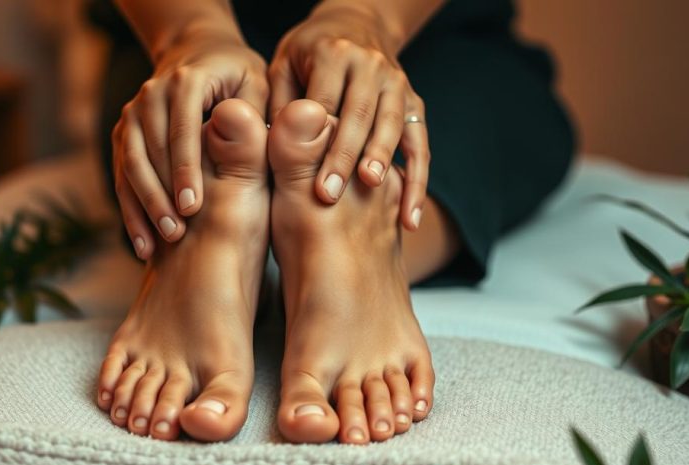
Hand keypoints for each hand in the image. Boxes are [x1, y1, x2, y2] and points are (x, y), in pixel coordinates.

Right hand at [113, 30, 267, 258]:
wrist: (199, 52)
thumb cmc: (240, 78)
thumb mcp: (257, 85)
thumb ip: (254, 113)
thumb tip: (243, 134)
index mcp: (186, 81)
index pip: (183, 130)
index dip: (185, 170)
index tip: (192, 208)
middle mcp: (152, 94)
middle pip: (151, 151)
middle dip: (161, 196)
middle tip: (176, 235)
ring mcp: (133, 114)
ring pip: (130, 165)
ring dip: (142, 207)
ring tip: (156, 246)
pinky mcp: (124, 133)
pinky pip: (122, 175)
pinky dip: (130, 210)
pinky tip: (143, 244)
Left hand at [268, 4, 428, 229]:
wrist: (355, 22)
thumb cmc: (306, 56)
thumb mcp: (282, 67)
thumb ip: (279, 105)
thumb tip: (269, 146)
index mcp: (333, 54)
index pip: (324, 102)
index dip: (313, 141)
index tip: (300, 176)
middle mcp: (370, 64)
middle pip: (360, 115)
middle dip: (345, 157)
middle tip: (328, 196)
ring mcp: (397, 82)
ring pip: (393, 126)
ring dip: (383, 161)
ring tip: (372, 191)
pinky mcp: (414, 102)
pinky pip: (419, 143)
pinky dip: (417, 181)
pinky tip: (409, 218)